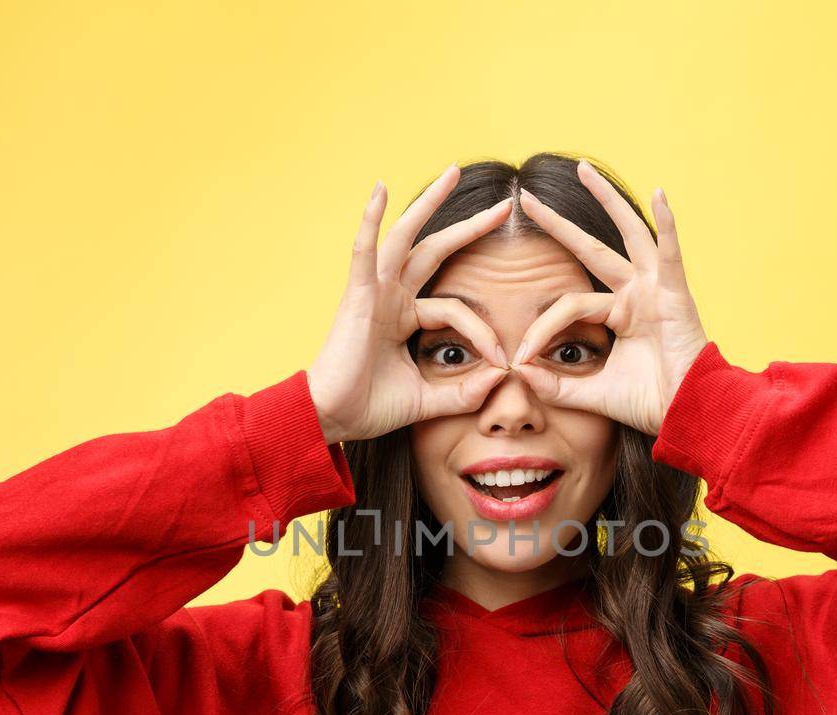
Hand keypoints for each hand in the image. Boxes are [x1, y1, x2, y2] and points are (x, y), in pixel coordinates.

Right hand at [307, 165, 513, 443]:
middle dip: (469, 227)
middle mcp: (391, 298)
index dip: (484, 334)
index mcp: (405, 318)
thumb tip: (504, 378)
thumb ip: (464, 391)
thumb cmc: (370, 408)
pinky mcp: (357, 296)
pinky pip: (365, 251)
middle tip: (504, 206)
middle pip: (435, 251)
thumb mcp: (429, 400)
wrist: (332, 418)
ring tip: (453, 173)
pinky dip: (370, 220)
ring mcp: (374, 292)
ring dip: (429, 204)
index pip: (457, 310)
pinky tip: (380, 189)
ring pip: (406, 238)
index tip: (504, 363)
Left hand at [509, 161, 710, 435]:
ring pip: (627, 235)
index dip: (540, 329)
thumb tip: (518, 371)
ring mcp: (655, 289)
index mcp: (617, 315)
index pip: (567, 306)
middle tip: (526, 198)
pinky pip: (670, 253)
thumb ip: (556, 384)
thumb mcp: (591, 393)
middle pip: (590, 249)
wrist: (688, 416)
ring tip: (583, 169)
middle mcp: (635, 294)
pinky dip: (668, 224)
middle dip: (558, 224)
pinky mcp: (676, 293)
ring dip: (607, 200)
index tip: (519, 358)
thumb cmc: (648, 404)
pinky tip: (661, 194)